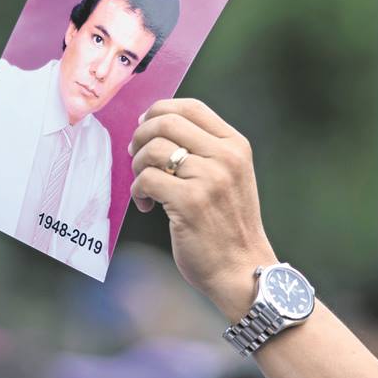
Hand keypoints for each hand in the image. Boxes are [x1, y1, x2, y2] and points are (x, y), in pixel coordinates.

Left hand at [128, 99, 276, 320]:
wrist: (242, 270)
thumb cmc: (228, 226)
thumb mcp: (230, 177)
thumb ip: (204, 151)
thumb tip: (155, 128)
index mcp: (235, 146)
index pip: (191, 107)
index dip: (160, 110)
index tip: (144, 127)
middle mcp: (225, 157)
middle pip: (166, 122)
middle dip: (141, 136)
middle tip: (135, 157)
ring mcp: (209, 179)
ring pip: (152, 150)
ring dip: (138, 166)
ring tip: (146, 187)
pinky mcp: (190, 202)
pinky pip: (147, 179)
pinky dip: (139, 192)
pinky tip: (148, 206)